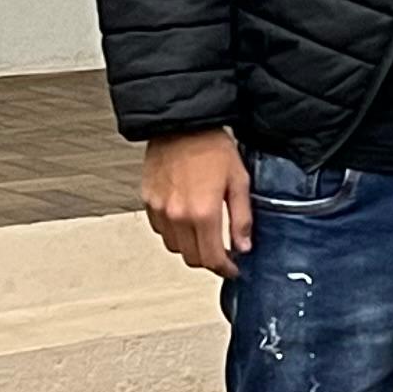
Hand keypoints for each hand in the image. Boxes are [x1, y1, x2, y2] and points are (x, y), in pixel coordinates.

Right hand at [142, 127, 251, 273]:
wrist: (181, 123)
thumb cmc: (211, 145)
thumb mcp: (239, 180)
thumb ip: (242, 218)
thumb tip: (244, 245)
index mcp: (203, 212)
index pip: (212, 258)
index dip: (225, 269)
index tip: (232, 268)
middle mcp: (178, 215)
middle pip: (191, 258)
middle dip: (208, 261)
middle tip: (221, 253)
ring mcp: (160, 209)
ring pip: (174, 247)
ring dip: (190, 247)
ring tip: (204, 234)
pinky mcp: (148, 200)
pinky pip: (160, 229)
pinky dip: (173, 232)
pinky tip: (185, 219)